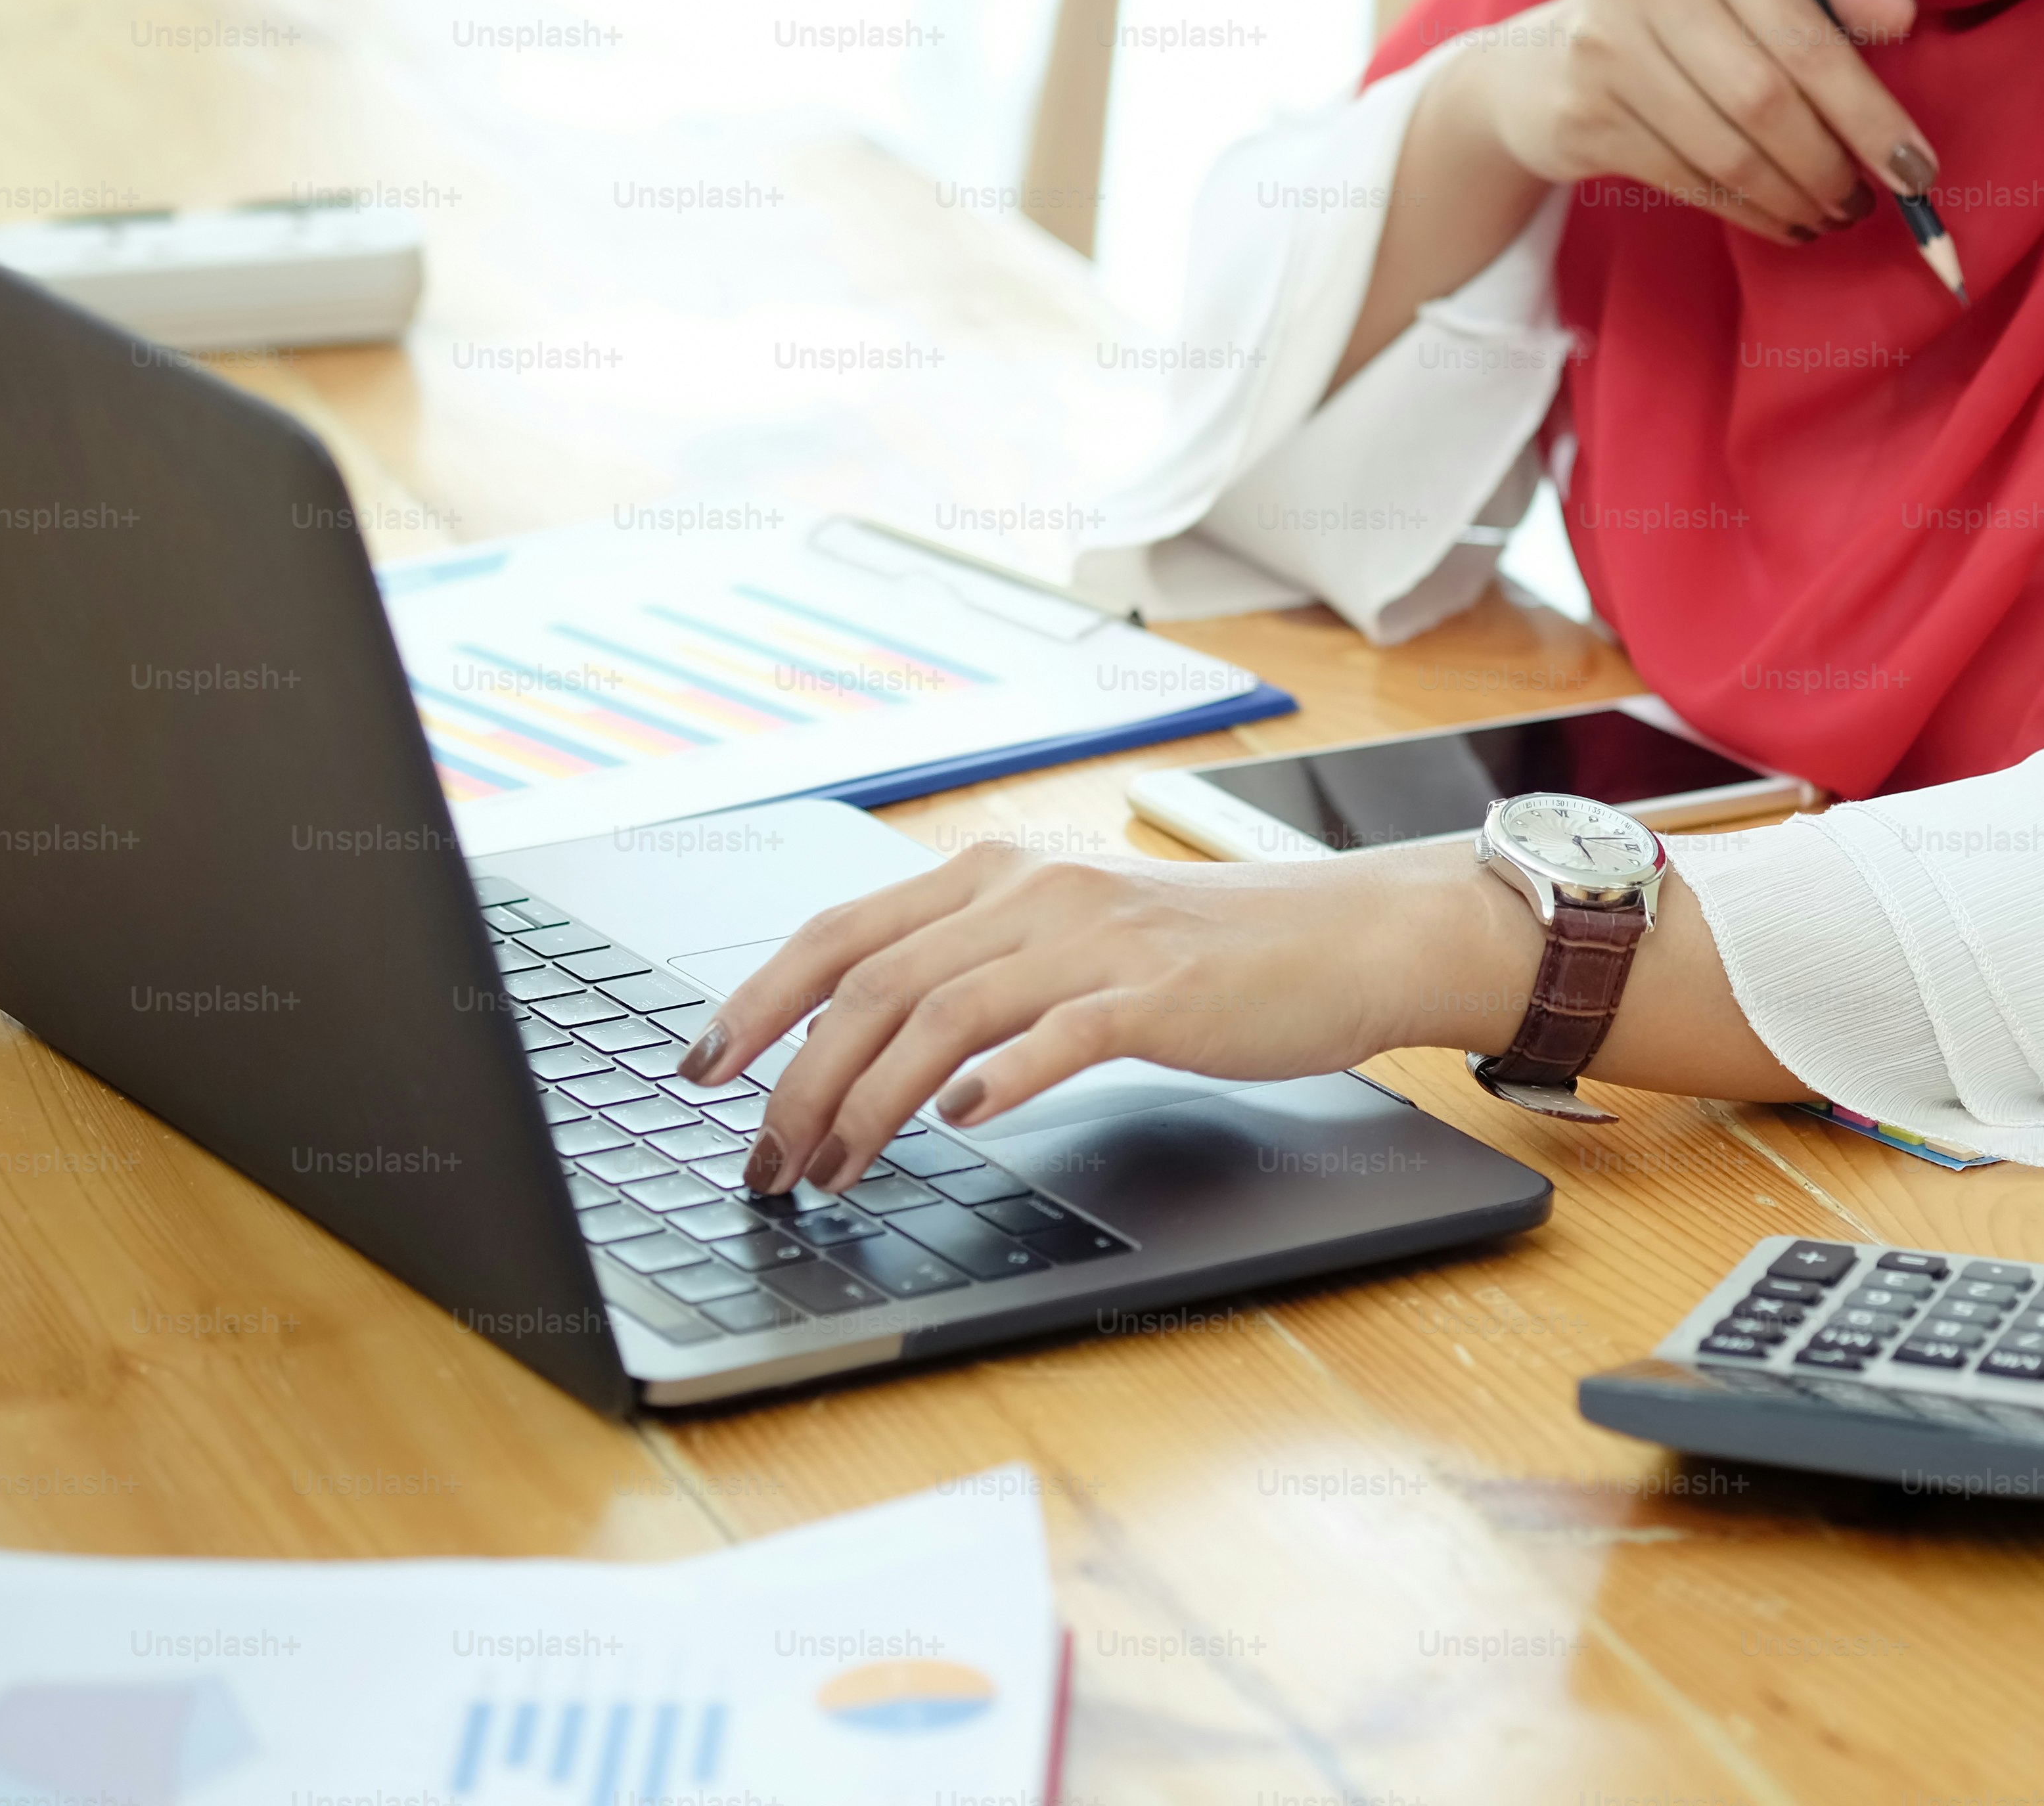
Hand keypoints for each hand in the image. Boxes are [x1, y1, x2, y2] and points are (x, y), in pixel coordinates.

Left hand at [681, 842, 1539, 1197]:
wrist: (1344, 937)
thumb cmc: (1205, 953)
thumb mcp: (1070, 936)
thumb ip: (973, 966)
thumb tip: (861, 1041)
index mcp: (999, 872)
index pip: (842, 931)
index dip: (758, 999)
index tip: (699, 1067)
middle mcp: (1034, 891)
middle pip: (875, 983)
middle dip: (797, 1079)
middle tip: (766, 1161)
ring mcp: (1097, 940)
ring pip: (943, 1015)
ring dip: (870, 1103)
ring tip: (835, 1170)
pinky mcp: (1159, 995)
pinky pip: (1058, 1033)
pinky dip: (998, 1078)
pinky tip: (961, 1122)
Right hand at [1450, 0, 1928, 245]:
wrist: (1541, 62)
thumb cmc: (1675, 20)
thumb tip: (1906, 11)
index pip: (1808, 36)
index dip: (1869, 113)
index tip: (1917, 169)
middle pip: (1767, 99)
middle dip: (1829, 165)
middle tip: (1863, 203)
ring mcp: (1605, 45)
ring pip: (1726, 149)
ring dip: (1792, 197)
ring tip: (1829, 215)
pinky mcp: (1582, 112)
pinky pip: (1686, 179)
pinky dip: (1747, 211)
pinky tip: (1781, 220)